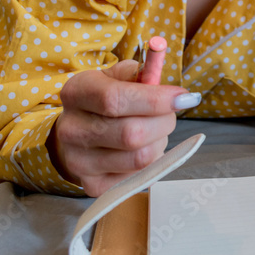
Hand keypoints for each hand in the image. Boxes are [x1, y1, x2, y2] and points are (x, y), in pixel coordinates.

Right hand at [45, 60, 199, 196]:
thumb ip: (142, 72)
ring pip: (140, 157)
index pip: (115, 99)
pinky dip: (151, 161)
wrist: (79, 133)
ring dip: (160, 142)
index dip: (155, 99)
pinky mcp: (92, 185)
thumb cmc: (106, 100)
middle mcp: (71, 129)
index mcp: (76, 93)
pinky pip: (139, 176)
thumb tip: (164, 69)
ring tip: (154, 130)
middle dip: (164, 122)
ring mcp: (78, 162)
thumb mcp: (117, 76)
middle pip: (132, 133)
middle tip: (170, 114)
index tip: (184, 96)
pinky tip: (142, 148)